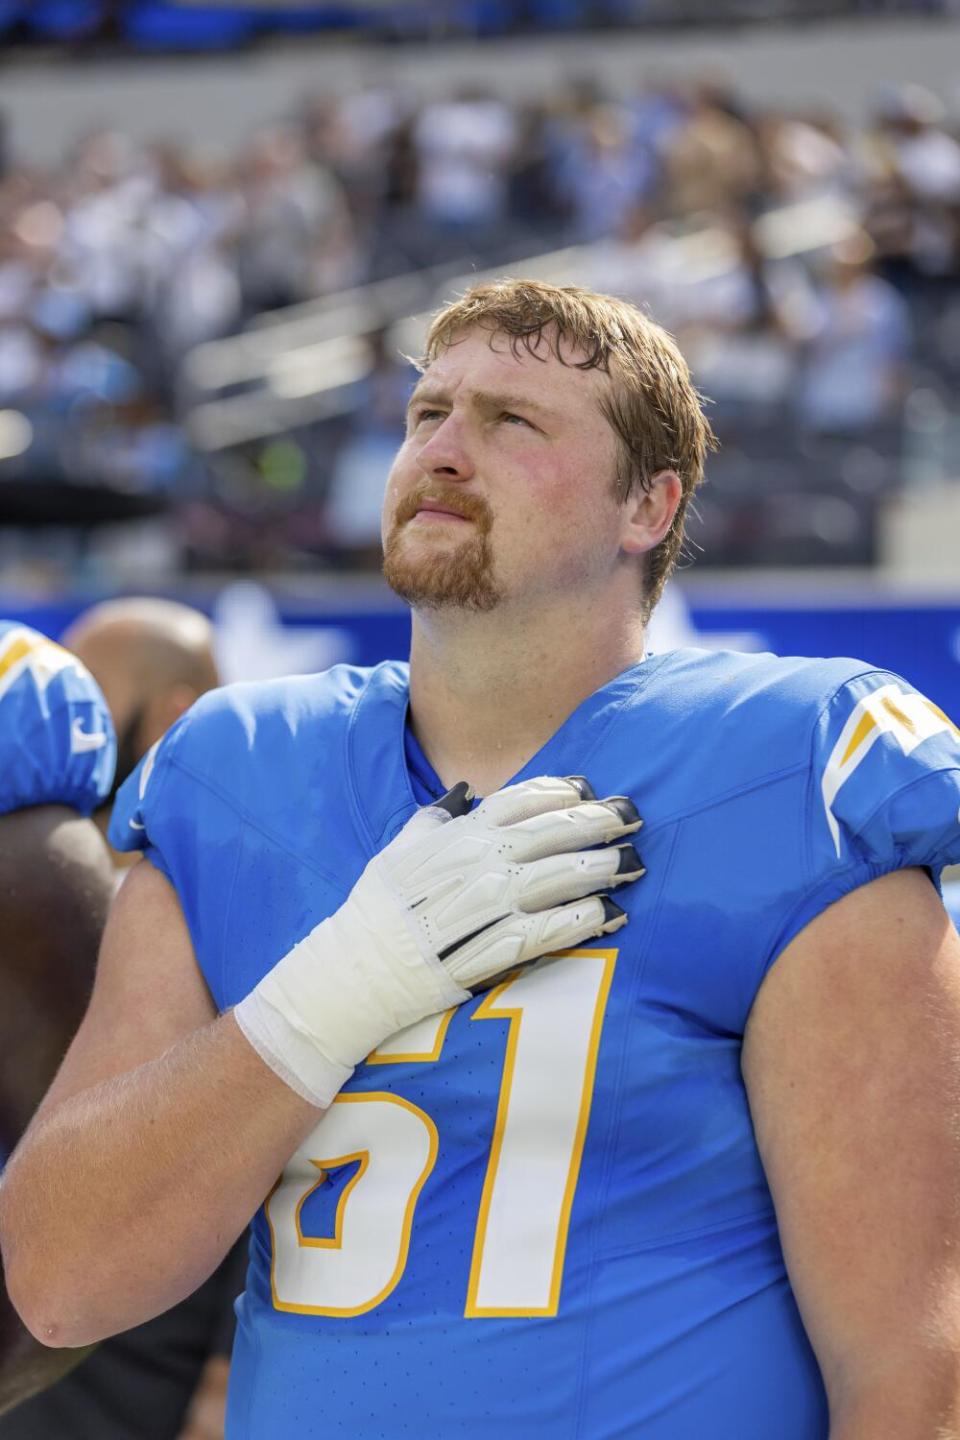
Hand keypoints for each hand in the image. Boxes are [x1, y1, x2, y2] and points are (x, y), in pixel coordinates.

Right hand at [234, 775, 642, 1107]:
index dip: (561, 790)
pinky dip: (579, 922)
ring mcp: (482, 909)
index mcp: (455, 836)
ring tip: (633, 864)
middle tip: (634, 817)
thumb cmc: (375, 909)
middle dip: (597, 822)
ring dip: (599, 869)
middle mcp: (473, 865)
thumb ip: (435, 816)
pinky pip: (543, 932)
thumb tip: (466, 791)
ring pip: (554, 880)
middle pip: (550, 834)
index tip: (590, 788)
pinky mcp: (487, 952)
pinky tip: (609, 914)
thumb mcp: (398, 849)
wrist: (353, 972)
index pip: (520, 800)